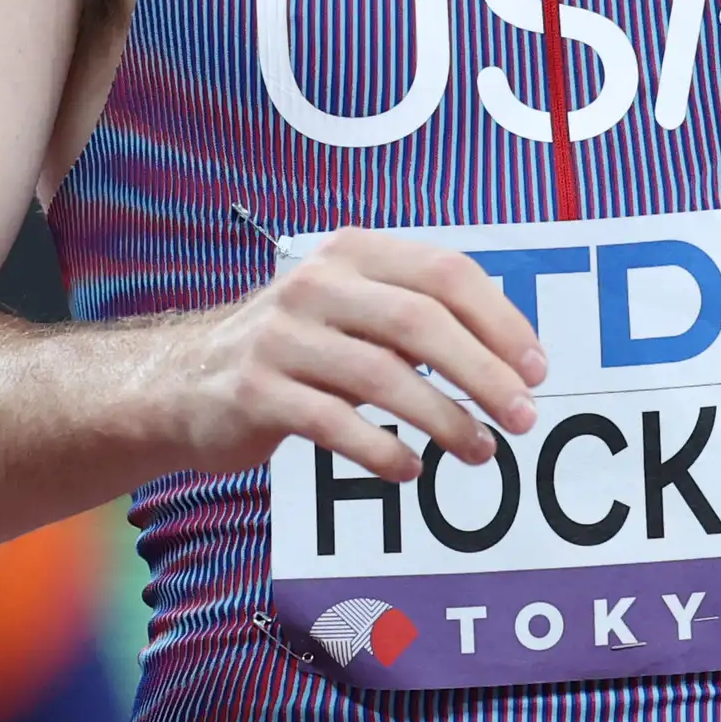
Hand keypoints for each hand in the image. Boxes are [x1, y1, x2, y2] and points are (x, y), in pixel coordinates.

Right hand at [158, 228, 546, 484]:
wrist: (183, 382)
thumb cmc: (295, 349)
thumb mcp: (351, 308)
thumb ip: (416, 316)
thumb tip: (510, 354)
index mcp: (352, 252)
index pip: (445, 273)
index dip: (500, 321)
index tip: (537, 370)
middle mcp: (316, 284)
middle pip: (421, 322)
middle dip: (483, 374)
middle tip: (522, 418)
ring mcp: (281, 336)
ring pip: (382, 376)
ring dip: (443, 420)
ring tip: (480, 452)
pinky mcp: (254, 391)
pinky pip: (333, 424)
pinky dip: (381, 451)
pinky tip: (408, 470)